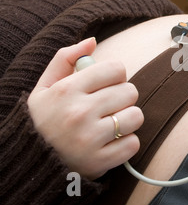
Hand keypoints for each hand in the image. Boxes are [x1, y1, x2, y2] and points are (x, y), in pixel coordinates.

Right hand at [28, 38, 143, 179]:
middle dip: (122, 97)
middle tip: (107, 106)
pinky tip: (110, 143)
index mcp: (67, 90)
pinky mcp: (100, 161)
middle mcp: (78, 113)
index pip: (116, 69)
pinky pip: (133, 143)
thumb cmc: (45, 119)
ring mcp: (90, 139)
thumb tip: (92, 42)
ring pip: (136, 116)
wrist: (34, 162)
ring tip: (110, 124)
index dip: (115, 76)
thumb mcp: (46, 86)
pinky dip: (126, 143)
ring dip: (127, 120)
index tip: (106, 85)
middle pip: (130, 91)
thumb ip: (65, 59)